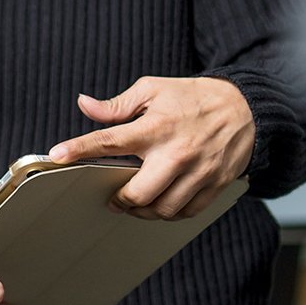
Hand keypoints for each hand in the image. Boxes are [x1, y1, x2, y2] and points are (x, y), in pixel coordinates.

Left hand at [47, 77, 253, 220]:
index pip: (110, 140)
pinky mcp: (216, 185)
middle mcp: (177, 153)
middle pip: (138, 192)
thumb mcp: (154, 90)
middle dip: (119, 199)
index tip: (57, 155)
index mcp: (156, 127)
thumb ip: (118, 104)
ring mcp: (199, 172)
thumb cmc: (194, 97)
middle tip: (111, 197)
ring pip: (162, 209)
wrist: (248, 108)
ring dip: (142, 211)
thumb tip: (84, 105)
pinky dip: (168, 214)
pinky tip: (160, 204)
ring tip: (134, 202)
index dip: (80, 149)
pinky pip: (186, 212)